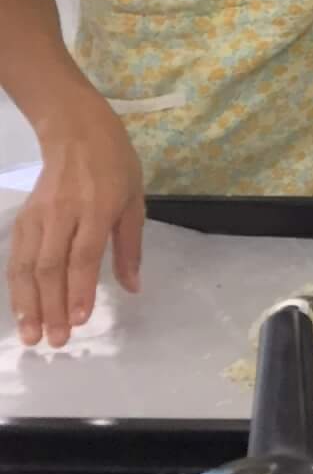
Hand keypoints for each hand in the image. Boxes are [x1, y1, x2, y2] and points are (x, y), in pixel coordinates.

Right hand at [7, 90, 143, 347]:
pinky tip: (21, 309)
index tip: (81, 320)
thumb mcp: (134, 202)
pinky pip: (16, 258)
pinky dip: (16, 286)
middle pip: (51, 267)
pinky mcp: (23, 219)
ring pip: (27, 266)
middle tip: (57, 340)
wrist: (77, 133)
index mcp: (97, 208)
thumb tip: (133, 287)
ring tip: (31, 335)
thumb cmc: (115, 168)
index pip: (84, 255)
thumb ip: (130, 247)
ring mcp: (38, 217)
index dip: (80, 289)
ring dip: (28, 304)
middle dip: (52, 307)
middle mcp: (63, 214)